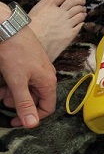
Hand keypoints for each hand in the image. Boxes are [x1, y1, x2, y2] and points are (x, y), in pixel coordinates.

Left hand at [0, 13, 56, 127]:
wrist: (9, 29)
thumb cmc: (15, 53)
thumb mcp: (17, 82)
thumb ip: (24, 104)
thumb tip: (32, 124)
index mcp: (48, 82)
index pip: (47, 108)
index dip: (31, 117)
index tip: (14, 120)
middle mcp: (46, 76)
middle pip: (35, 99)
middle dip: (18, 102)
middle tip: (3, 98)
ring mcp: (38, 69)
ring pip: (27, 89)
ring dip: (13, 92)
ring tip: (1, 87)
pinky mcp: (29, 63)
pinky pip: (23, 79)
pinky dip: (12, 82)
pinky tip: (3, 77)